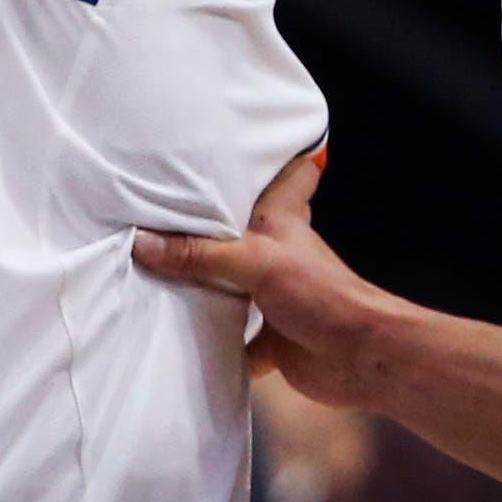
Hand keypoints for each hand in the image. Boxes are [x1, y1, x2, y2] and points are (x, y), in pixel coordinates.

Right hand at [134, 153, 402, 414]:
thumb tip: (141, 243)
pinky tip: (178, 338)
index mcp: (281, 221)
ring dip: (202, 284)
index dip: (276, 158)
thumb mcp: (255, 261)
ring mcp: (273, 296)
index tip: (245, 144)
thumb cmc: (320, 293)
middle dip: (211, 224)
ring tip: (152, 271)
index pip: (290, 175)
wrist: (361, 357)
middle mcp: (276, 253)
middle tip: (165, 208)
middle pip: (241, 232)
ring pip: (231, 285)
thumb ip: (198, 254)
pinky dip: (211, 342)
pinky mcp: (270, 338)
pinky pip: (233, 338)